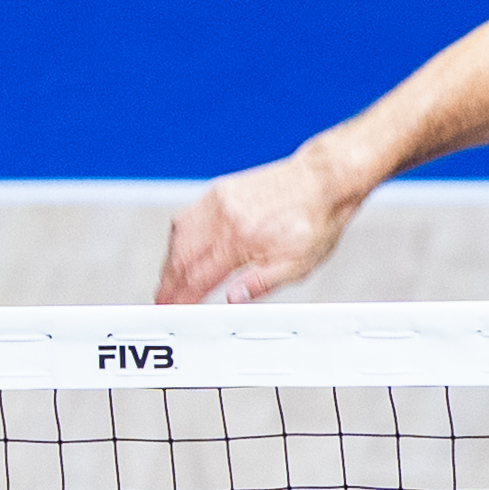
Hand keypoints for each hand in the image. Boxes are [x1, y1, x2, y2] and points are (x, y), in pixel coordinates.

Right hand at [154, 155, 356, 304]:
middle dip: (168, 283)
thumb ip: (261, 283)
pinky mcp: (221, 190)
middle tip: (164, 300)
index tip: (173, 309)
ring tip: (170, 280)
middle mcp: (225, 216)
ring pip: (179, 235)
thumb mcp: (298, 265)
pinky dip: (179, 238)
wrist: (324, 180)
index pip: (198, 276)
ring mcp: (219, 200)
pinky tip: (181, 250)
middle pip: (181, 256)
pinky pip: (187, 216)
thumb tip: (232, 299)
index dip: (181, 297)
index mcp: (242, 238)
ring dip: (170, 261)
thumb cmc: (315, 220)